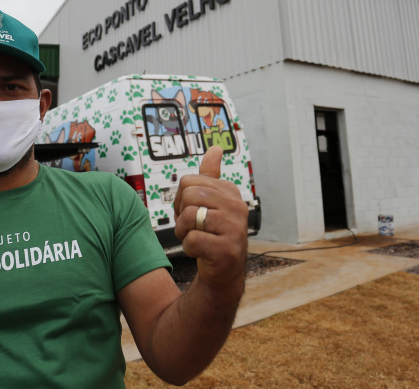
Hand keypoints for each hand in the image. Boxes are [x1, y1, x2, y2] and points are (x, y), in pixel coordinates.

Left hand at [173, 146, 247, 290]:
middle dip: (181, 215)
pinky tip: (201, 251)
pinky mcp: (227, 249)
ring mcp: (234, 227)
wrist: (224, 270)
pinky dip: (189, 248)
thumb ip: (211, 175)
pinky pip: (192, 240)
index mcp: (230, 191)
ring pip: (189, 216)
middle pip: (188, 196)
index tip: (193, 211)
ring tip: (195, 237)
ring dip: (183, 232)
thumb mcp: (212, 201)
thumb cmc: (213, 232)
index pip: (188, 181)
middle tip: (192, 227)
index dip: (181, 199)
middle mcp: (236, 206)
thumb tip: (215, 148)